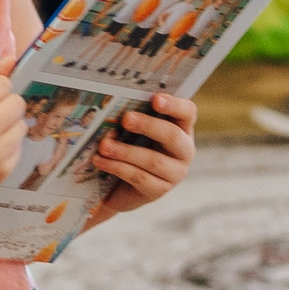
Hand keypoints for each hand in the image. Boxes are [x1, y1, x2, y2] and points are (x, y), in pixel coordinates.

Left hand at [88, 93, 196, 223]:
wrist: (119, 186)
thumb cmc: (129, 148)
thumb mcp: (134, 130)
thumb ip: (132, 117)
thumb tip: (114, 103)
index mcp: (181, 129)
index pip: (187, 112)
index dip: (174, 105)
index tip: (155, 98)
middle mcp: (184, 151)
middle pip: (172, 136)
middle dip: (148, 125)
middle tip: (126, 118)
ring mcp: (174, 173)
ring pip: (153, 160)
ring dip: (126, 151)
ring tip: (104, 145)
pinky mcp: (159, 190)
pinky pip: (139, 177)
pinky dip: (118, 167)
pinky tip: (100, 161)